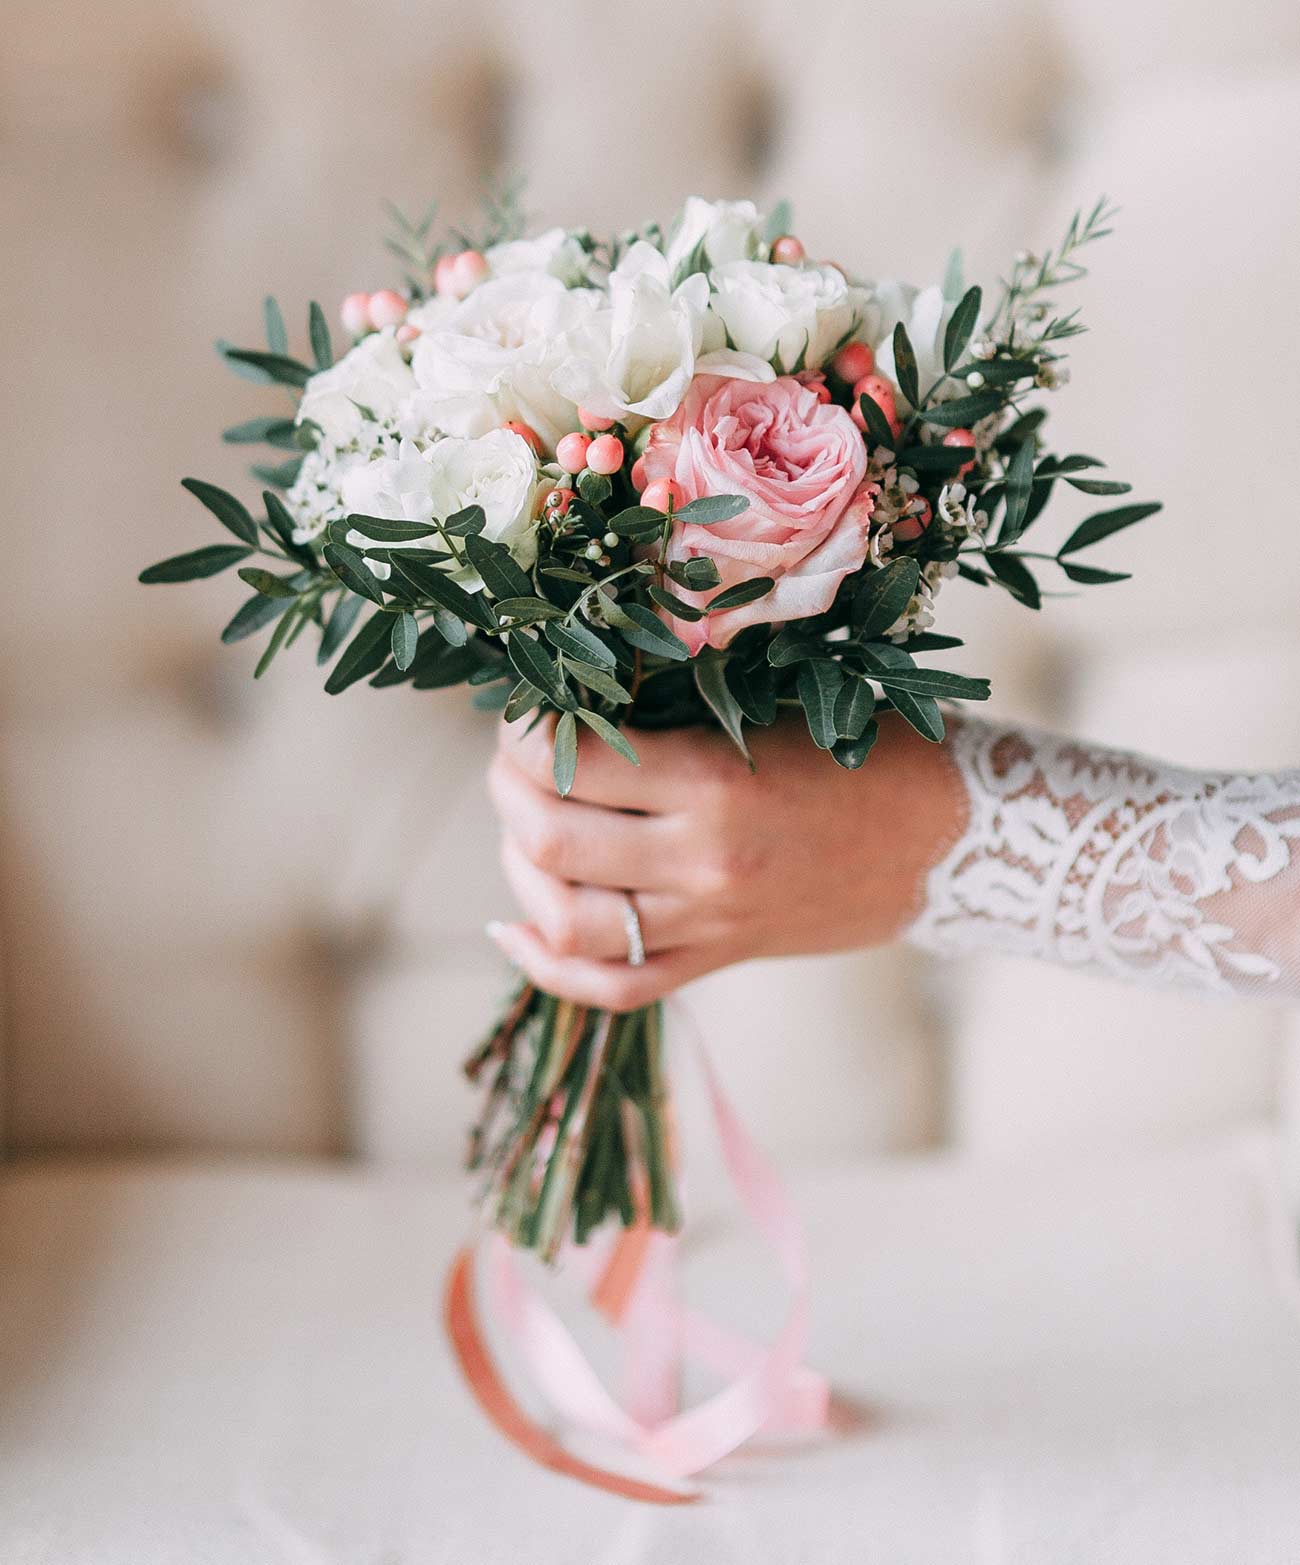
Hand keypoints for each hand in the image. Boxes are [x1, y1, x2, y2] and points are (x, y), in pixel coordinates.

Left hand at [486, 709, 966, 1009]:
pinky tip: (517, 926)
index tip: (523, 707)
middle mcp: (701, 862)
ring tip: (520, 828)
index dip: (523, 731)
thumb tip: (578, 691)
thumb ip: (680, 705)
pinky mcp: (716, 960)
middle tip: (512, 760)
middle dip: (507, 791)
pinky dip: (549, 965)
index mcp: (716, 782)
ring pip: (568, 922)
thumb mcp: (776, 705)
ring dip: (518, 871)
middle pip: (549, 842)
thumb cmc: (867, 750)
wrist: (948, 840)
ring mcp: (707, 923)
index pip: (571, 762)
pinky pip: (614, 987)